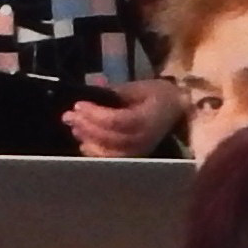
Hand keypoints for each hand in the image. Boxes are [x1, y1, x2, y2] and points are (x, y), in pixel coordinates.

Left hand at [67, 79, 188, 158]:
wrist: (179, 111)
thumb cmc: (158, 96)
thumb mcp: (141, 87)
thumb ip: (117, 91)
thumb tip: (93, 88)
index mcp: (148, 118)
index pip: (118, 120)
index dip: (95, 115)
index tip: (78, 105)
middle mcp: (145, 138)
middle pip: (110, 137)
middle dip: (86, 126)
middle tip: (68, 116)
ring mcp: (140, 151)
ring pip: (109, 152)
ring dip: (88, 140)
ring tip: (75, 127)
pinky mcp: (135, 157)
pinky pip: (112, 160)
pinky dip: (96, 153)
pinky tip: (84, 144)